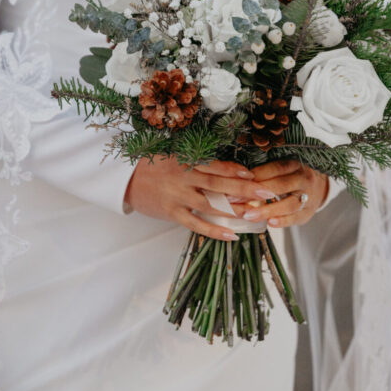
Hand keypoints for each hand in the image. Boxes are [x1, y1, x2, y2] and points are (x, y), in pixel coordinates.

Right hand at [124, 157, 277, 241]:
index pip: (216, 166)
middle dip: (245, 190)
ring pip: (212, 204)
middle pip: (220, 185)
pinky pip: (197, 224)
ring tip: (255, 214)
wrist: (124, 179)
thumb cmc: (153, 166)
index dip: (236, 171)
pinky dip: (215, 230)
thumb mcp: (174, 156)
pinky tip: (232, 234)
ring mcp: (178, 197)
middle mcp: (184, 178)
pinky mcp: (172, 213)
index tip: (254, 176)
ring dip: (235, 210)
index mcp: (186, 160)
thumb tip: (227, 169)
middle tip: (266, 194)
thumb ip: (197, 162)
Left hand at [233, 160, 328, 228]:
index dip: (255, 176)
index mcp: (295, 164)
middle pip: (281, 185)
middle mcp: (304, 179)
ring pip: (289, 204)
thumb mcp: (283, 169)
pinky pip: (296, 217)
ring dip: (268, 210)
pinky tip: (270, 223)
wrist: (318, 188)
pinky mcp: (308, 212)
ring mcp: (309, 196)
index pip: (275, 168)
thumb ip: (265, 172)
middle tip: (236, 201)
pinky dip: (283, 221)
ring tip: (249, 216)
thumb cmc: (291, 177)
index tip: (236, 183)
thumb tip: (238, 178)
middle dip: (257, 193)